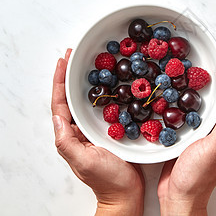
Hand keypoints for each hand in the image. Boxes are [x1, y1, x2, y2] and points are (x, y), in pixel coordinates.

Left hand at [51, 49, 143, 215]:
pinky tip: (110, 83)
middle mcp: (80, 128)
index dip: (59, 82)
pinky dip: (105, 92)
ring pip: (87, 99)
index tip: (62, 62)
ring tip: (88, 63)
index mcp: (71, 133)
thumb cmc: (106, 180)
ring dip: (86, 81)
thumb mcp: (84, 161)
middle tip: (73, 56)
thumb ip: (66, 142)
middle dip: (70, 76)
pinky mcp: (110, 127)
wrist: (126, 192)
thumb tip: (57, 117)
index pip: (60, 103)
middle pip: (71, 97)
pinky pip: (105, 106)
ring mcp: (95, 127)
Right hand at [157, 44, 215, 215]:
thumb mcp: (213, 149)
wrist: (179, 195)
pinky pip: (198, 107)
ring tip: (205, 63)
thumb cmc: (196, 177)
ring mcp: (208, 129)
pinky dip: (195, 93)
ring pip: (212, 99)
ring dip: (210, 79)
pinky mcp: (194, 131)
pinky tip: (187, 87)